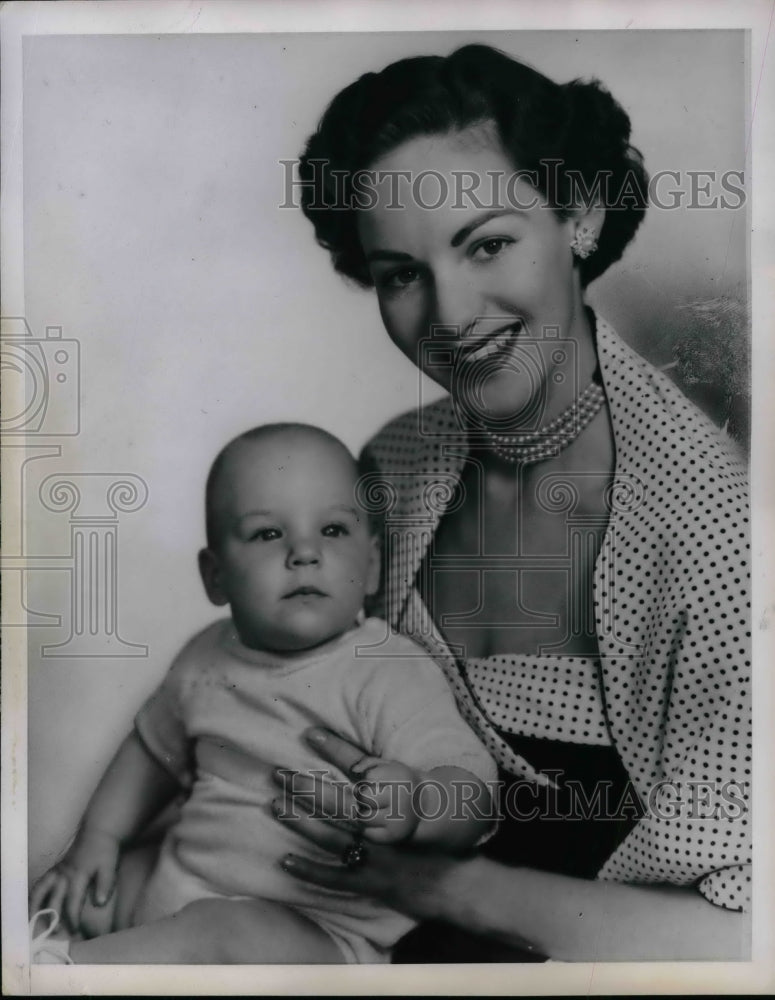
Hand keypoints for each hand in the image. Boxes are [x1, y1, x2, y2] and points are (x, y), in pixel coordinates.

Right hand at [29, 825, 120, 933]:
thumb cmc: (105, 852)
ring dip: (35, 906)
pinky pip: (40, 882)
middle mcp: (64, 874)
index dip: (72, 918)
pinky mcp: (55, 868)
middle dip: (52, 917)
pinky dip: (34, 895)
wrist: (98, 832)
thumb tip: (99, 903)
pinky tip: (33, 905)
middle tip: (54, 933)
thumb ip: (105, 885)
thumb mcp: (109, 867)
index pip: (72, 902)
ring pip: (41, 890)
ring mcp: (57, 870)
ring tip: (32, 921)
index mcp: (78, 875)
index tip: (74, 931)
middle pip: (53, 899)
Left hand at [271, 727, 474, 919]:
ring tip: (274, 805)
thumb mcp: (402, 790)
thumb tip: (339, 748)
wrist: (450, 877)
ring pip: (333, 836)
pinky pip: (335, 877)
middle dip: (306, 785)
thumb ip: (370, 768)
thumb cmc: (421, 828)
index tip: (308, 733)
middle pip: (339, 801)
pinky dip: (309, 870)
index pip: (359, 769)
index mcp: (393, 798)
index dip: (334, 749)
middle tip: (277, 773)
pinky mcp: (369, 883)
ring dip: (301, 821)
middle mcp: (383, 825)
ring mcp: (376, 856)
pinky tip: (284, 860)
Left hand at [351, 756, 419, 843]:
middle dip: (362, 795)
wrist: (423, 805)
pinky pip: (366, 833)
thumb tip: (353, 771)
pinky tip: (378, 821)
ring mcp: (397, 819)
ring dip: (363, 812)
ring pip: (362, 817)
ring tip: (375, 808)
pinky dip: (367, 827)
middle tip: (372, 795)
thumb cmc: (399, 782)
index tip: (374, 780)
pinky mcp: (393, 836)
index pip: (368, 776)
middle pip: (363, 796)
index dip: (366, 778)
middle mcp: (401, 799)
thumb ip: (368, 763)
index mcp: (401, 778)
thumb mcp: (388, 766)